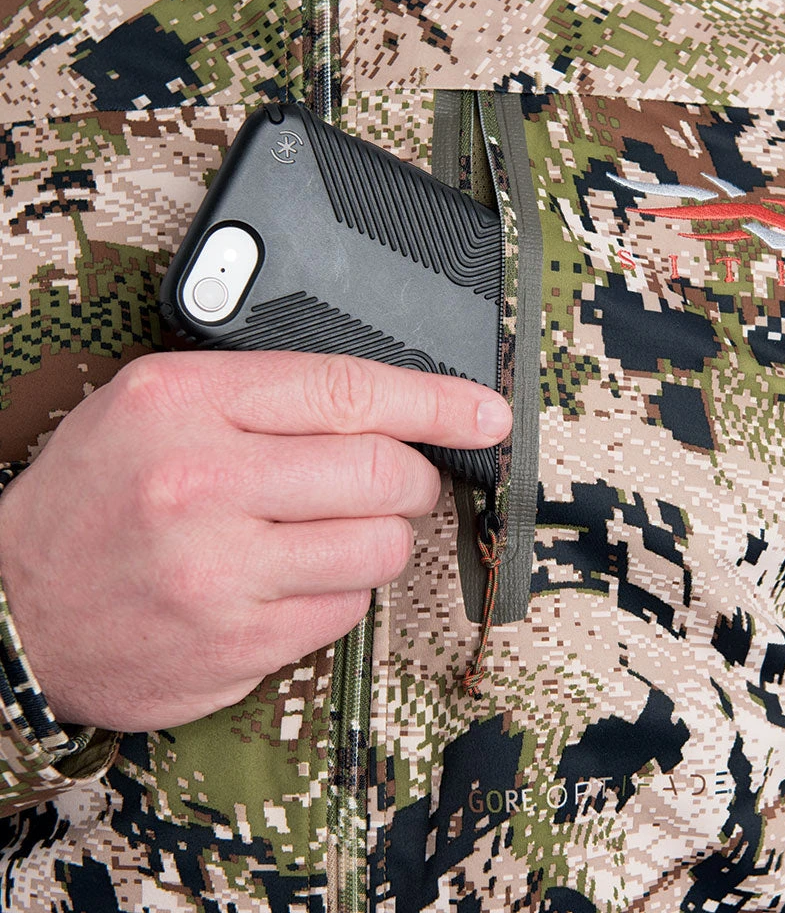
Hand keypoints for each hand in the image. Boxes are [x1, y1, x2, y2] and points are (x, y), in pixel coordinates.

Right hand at [0, 351, 510, 731]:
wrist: (11, 610)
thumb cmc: (95, 499)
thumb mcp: (158, 409)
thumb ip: (267, 399)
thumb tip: (387, 410)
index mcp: (186, 403)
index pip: (349, 390)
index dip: (437, 401)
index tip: (486, 412)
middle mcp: (203, 484)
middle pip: (385, 473)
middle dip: (416, 478)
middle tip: (402, 482)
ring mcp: (221, 573)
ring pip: (380, 548)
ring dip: (379, 539)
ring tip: (329, 533)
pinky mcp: (235, 645)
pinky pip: (347, 612)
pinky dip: (341, 592)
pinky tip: (292, 581)